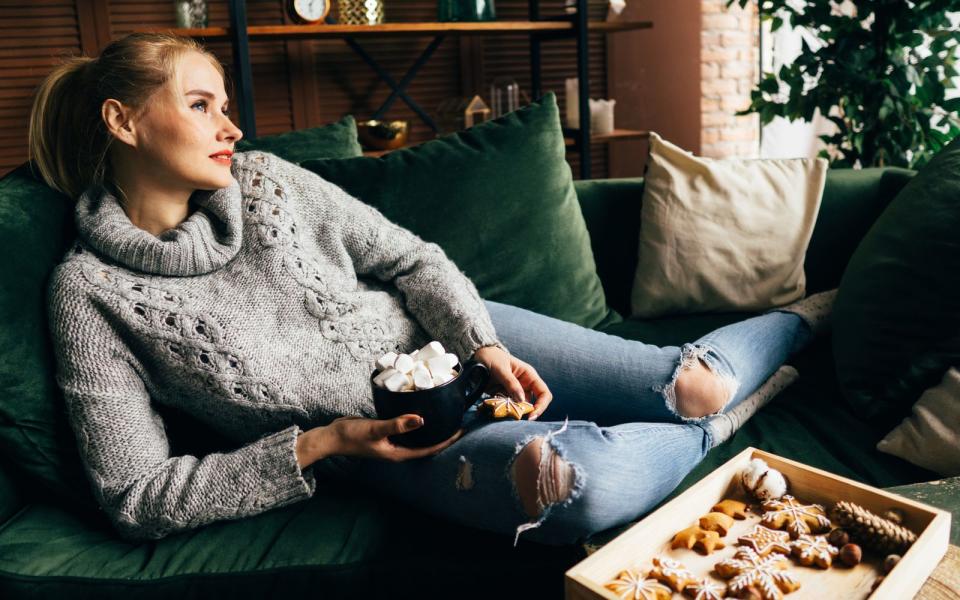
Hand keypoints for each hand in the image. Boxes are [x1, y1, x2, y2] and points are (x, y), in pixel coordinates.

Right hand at [322, 414, 463, 461]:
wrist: (333, 436)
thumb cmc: (352, 436)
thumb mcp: (376, 429)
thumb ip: (398, 424)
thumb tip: (422, 420)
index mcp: (399, 454)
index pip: (429, 450)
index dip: (446, 441)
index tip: (461, 431)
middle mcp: (399, 449)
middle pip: (426, 444)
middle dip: (443, 436)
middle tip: (459, 423)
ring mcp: (393, 442)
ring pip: (418, 437)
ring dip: (431, 429)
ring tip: (446, 417)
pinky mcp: (388, 433)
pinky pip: (407, 428)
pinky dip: (417, 422)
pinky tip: (423, 412)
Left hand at [472, 346, 552, 420]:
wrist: (477, 356)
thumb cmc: (492, 358)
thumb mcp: (501, 369)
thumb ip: (511, 383)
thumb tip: (521, 400)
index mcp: (529, 376)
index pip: (544, 393)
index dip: (541, 406)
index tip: (531, 416)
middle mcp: (525, 385)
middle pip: (533, 404)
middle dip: (525, 412)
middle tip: (514, 417)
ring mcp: (514, 392)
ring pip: (519, 408)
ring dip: (512, 412)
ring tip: (501, 411)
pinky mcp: (504, 396)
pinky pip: (507, 407)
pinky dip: (503, 410)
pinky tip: (495, 409)